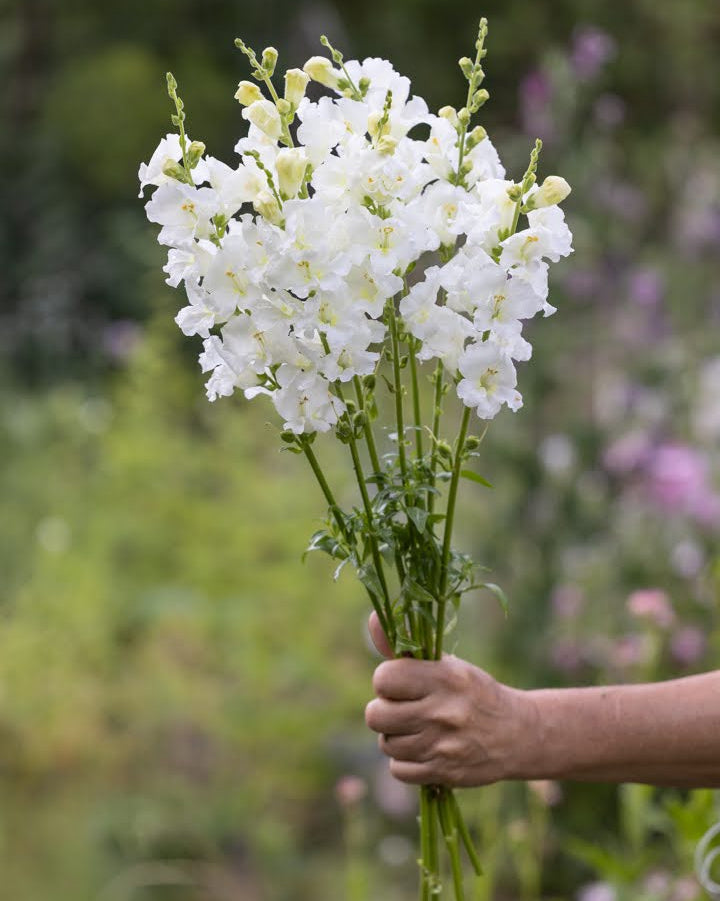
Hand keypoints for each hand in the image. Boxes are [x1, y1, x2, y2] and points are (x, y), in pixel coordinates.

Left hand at [365, 612, 535, 785]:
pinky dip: (405, 762)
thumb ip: (406, 646)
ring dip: (395, 736)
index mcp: (445, 678)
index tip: (400, 682)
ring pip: (386, 743)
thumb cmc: (473, 691)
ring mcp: (443, 746)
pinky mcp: (444, 773)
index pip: (383, 678)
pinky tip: (423, 748)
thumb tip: (373, 618)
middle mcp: (443, 712)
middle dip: (384, 710)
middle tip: (403, 707)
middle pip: (376, 715)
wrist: (517, 734)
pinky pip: (398, 770)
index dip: (386, 680)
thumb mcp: (447, 664)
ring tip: (416, 727)